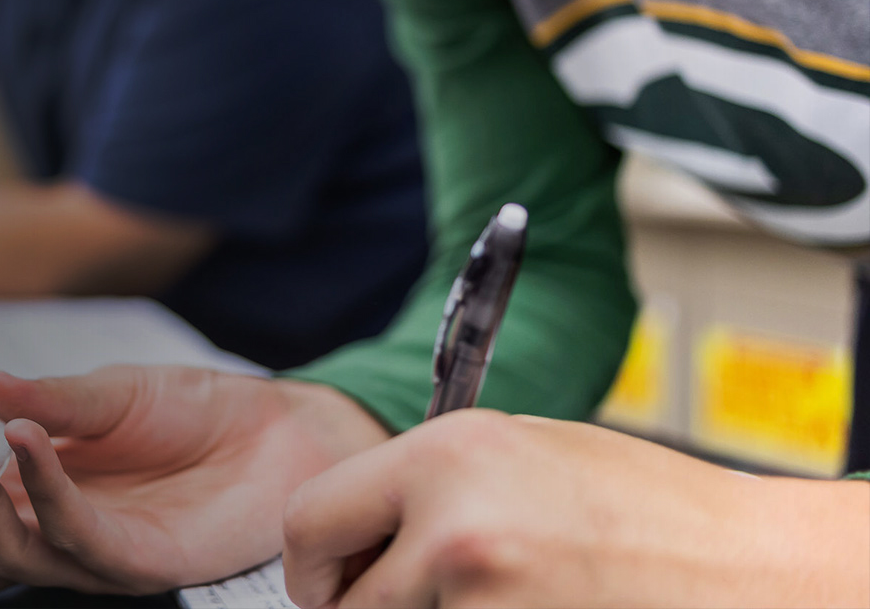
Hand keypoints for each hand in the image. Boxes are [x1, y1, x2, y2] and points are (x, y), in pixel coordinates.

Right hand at [0, 365, 386, 604]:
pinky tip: (26, 435)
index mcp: (24, 492)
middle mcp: (45, 532)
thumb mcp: (109, 390)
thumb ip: (44, 395)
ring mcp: (87, 554)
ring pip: (1, 555)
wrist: (277, 427)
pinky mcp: (134, 562)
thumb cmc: (192, 412)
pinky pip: (72, 535)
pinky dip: (41, 484)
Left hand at [282, 409, 869, 608]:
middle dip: (361, 606)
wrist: (736, 569)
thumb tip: (352, 524)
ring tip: (494, 594)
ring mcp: (482, 601)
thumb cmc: (634, 502)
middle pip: (343, 601)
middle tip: (404, 597)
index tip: (328, 578)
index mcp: (444, 456)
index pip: (308, 519)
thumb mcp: (513, 450)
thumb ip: (423, 482)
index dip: (312, 562)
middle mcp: (452, 527)